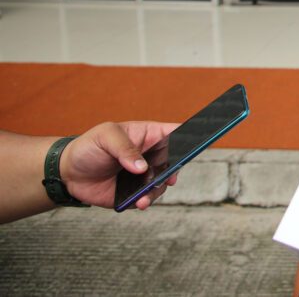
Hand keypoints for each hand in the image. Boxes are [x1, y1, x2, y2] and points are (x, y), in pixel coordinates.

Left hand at [61, 121, 179, 209]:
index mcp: (149, 135)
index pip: (175, 133)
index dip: (189, 137)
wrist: (67, 172)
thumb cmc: (88, 146)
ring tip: (145, 197)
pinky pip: (147, 197)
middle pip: (175, 161)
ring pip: (163, 183)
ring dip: (157, 190)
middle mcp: (151, 155)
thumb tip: (142, 167)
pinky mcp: (135, 192)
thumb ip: (125, 149)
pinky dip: (146, 201)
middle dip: (174, 170)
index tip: (195, 146)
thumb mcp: (105, 137)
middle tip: (169, 177)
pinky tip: (139, 202)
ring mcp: (144, 175)